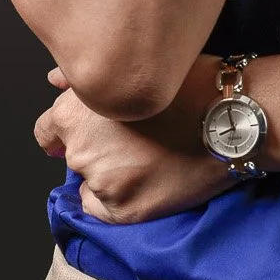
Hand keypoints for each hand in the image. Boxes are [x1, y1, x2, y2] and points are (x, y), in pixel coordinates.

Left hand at [32, 58, 237, 221]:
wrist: (231, 117)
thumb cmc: (190, 85)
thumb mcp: (137, 69)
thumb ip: (85, 78)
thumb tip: (55, 82)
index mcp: (75, 110)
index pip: (47, 131)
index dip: (68, 132)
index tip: (87, 135)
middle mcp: (81, 147)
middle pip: (75, 155)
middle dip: (97, 148)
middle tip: (135, 139)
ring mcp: (102, 181)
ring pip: (91, 182)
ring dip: (111, 172)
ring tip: (150, 156)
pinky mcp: (124, 209)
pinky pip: (103, 209)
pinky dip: (119, 199)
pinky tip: (148, 178)